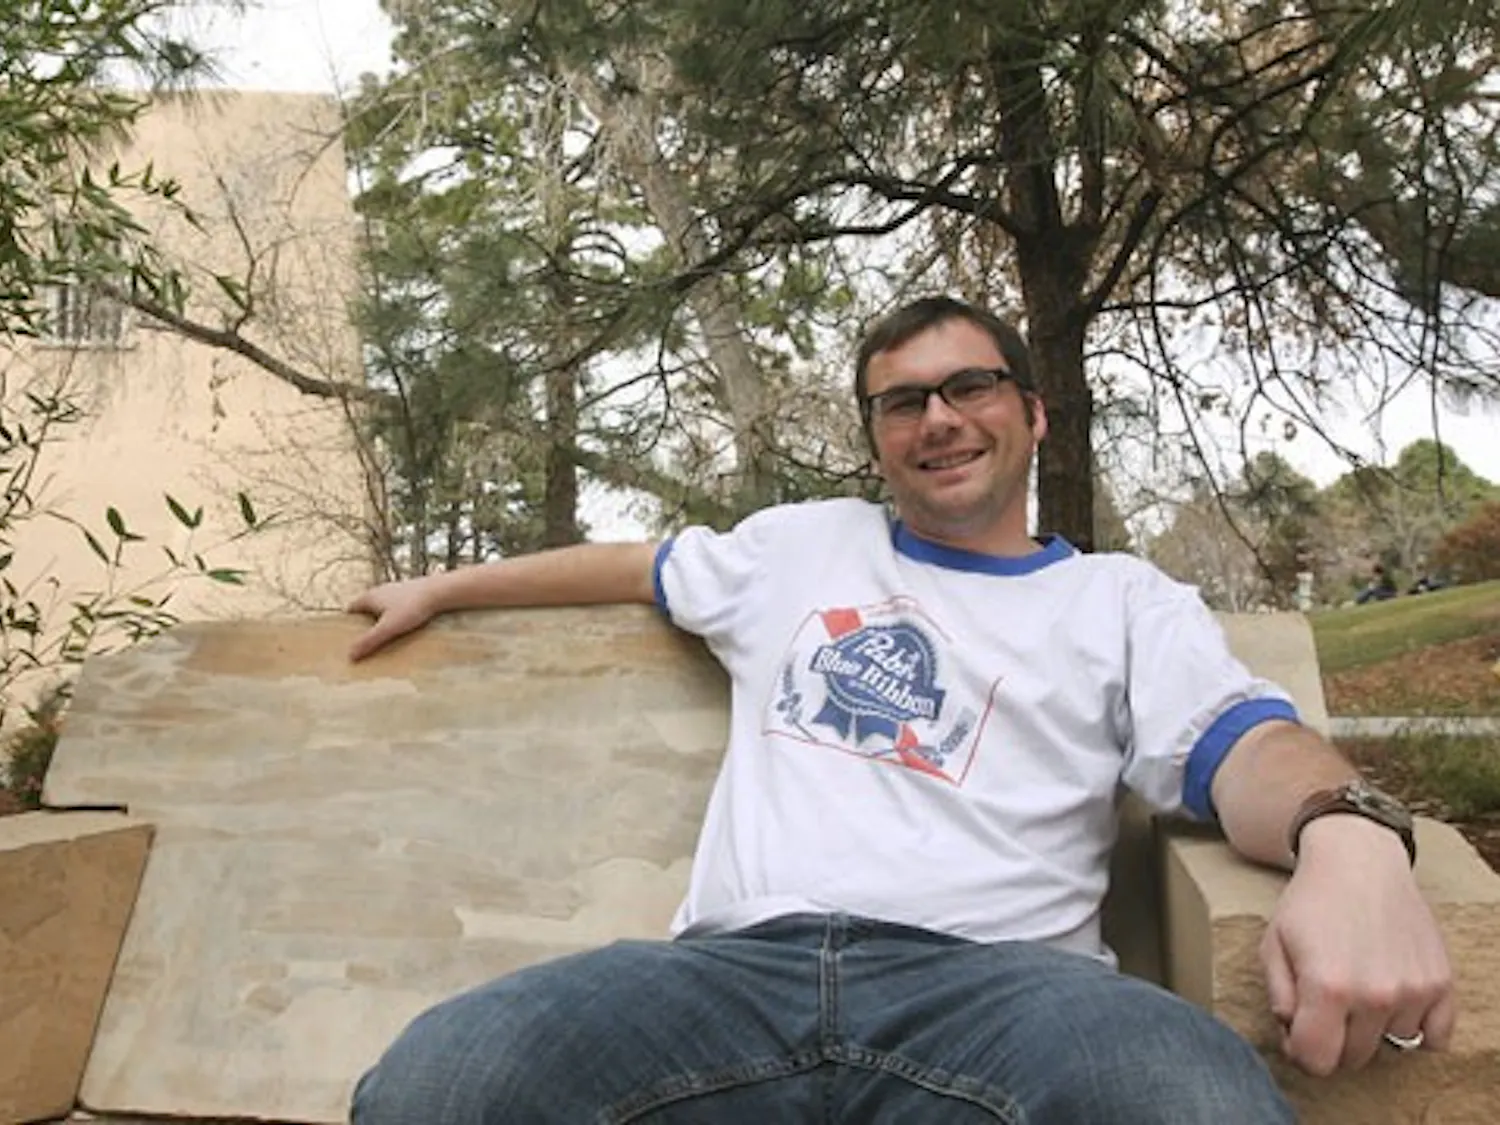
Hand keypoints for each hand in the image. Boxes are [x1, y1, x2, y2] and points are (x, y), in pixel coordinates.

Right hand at [346, 580, 440, 661]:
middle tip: (364, 640)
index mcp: (370, 596)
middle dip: (364, 623)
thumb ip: (370, 641)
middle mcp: (380, 590)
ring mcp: (396, 590)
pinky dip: (395, 617)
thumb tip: (350, 655)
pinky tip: (402, 627)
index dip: (347, 622)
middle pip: (366, 608)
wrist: (440, 591)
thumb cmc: (412, 607)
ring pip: (382, 607)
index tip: (346, 637)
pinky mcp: (410, 594)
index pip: (351, 609)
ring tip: (383, 636)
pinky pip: (396, 607)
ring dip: (380, 620)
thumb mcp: (388, 628)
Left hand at [1261, 815, 1454, 1074]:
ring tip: (1359, 986)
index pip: (1316, 1060)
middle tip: (1326, 1006)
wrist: (1359, 860)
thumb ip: (1279, 997)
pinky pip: (1435, 1037)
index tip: (1298, 1032)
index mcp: (1326, 988)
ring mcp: (1413, 990)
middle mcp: (1374, 994)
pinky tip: (1395, 1002)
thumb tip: (1294, 1034)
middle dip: (1334, 1040)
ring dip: (1373, 1027)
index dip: (1301, 1052)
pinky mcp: (1441, 982)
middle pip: (1353, 1058)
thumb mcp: (1273, 944)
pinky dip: (1417, 1028)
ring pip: (1390, 1044)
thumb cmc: (1310, 902)